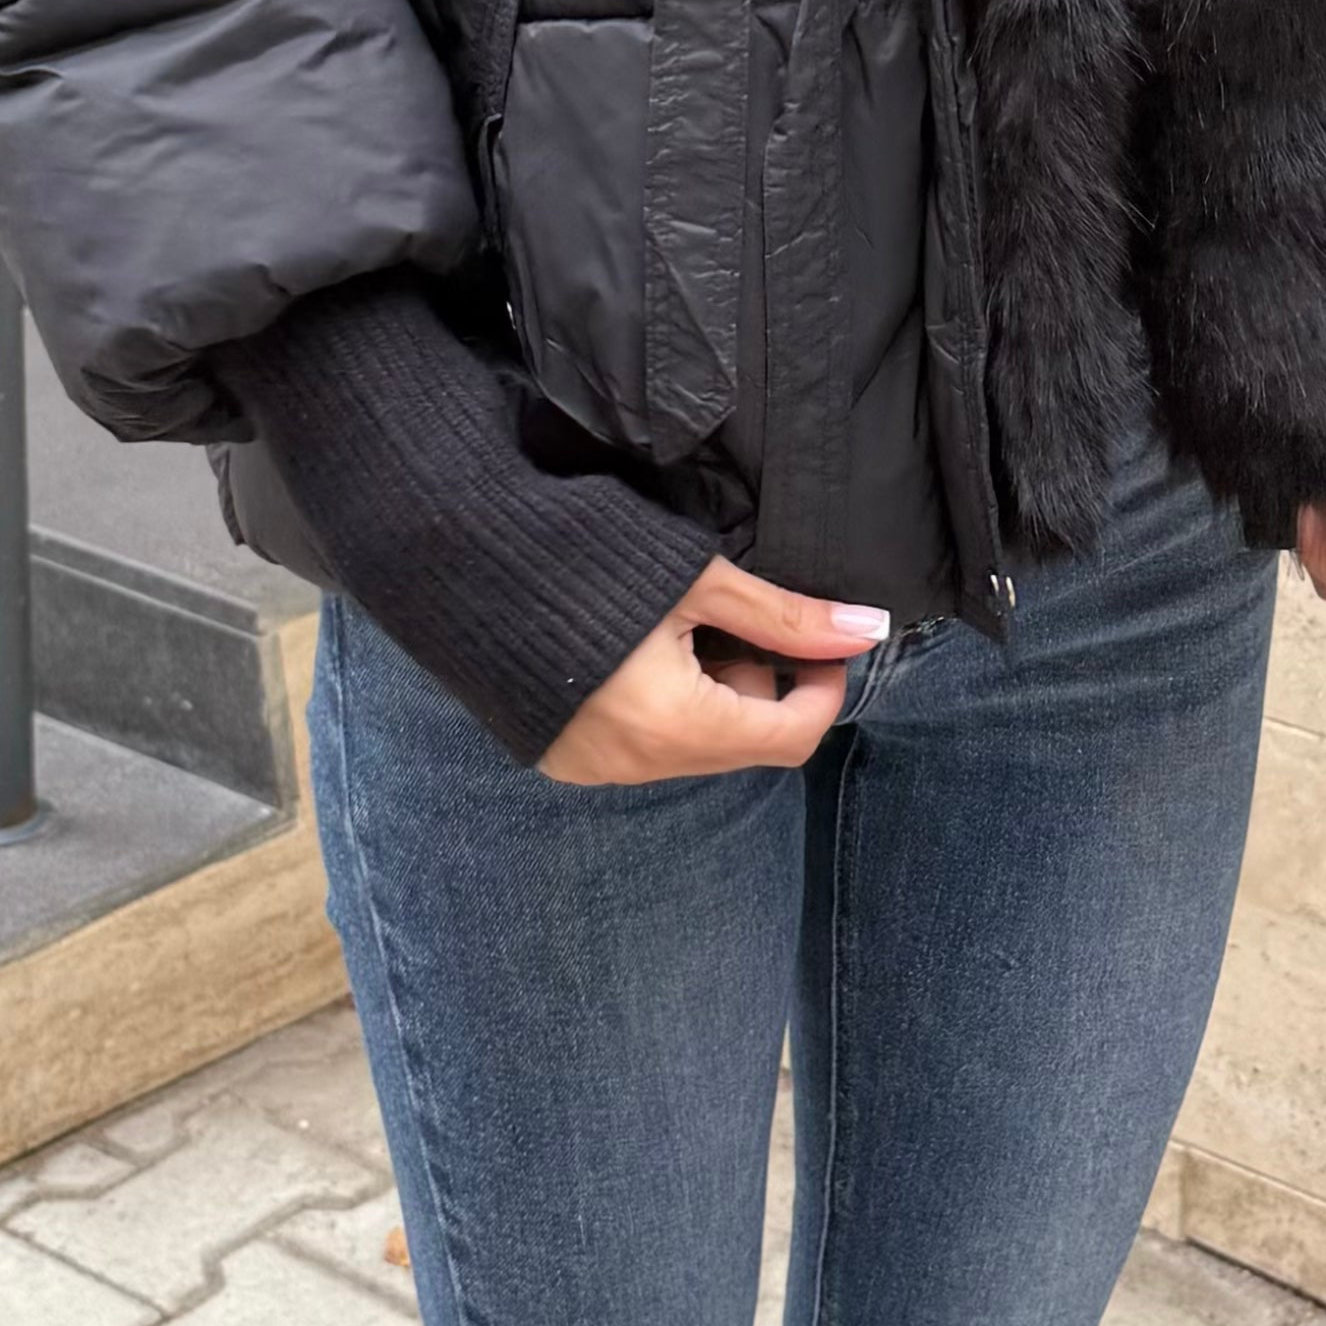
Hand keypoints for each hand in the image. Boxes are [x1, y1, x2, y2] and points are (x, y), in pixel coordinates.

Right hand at [539, 559, 888, 785]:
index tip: (822, 644)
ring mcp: (594, 766)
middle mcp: (636, 764)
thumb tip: (865, 629)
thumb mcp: (697, 580)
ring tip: (684, 630)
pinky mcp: (564, 756)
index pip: (789, 738)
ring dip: (713, 699)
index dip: (822, 690)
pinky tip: (641, 653)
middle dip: (761, 689)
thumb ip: (783, 615)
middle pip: (741, 746)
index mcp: (675, 725)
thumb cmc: (583, 559)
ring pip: (692, 748)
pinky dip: (665, 709)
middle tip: (741, 623)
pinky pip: (643, 748)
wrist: (460, 558)